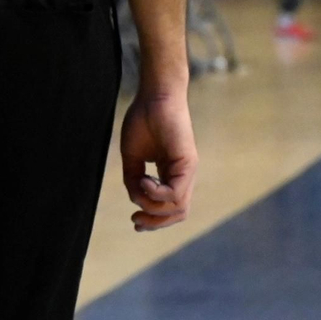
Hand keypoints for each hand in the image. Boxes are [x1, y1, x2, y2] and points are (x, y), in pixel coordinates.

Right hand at [119, 90, 196, 231]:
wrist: (154, 97)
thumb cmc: (143, 121)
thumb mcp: (133, 158)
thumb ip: (134, 182)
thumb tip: (136, 200)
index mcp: (171, 174)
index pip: (170, 207)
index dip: (153, 220)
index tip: (134, 219)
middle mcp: (183, 175)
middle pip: (178, 213)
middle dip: (155, 223)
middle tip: (135, 219)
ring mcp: (187, 169)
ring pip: (179, 207)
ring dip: (154, 208)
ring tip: (138, 189)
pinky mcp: (187, 162)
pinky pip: (175, 192)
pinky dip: (156, 193)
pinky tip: (143, 180)